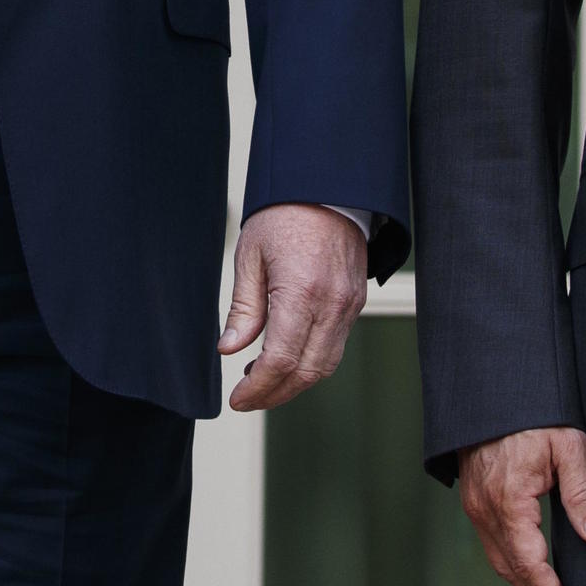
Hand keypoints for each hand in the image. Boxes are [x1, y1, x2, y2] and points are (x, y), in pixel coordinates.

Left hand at [218, 204, 368, 409]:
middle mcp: (332, 304)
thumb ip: (243, 308)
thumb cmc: (284, 215)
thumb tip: (229, 349)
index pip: (280, 360)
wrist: (327, 187)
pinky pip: (336, 346)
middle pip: (305, 372)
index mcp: (301, 291)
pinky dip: (311, 362)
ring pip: (325, 365)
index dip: (257, 388)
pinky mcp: (356, 302)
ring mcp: (349, 305)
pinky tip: (285, 356)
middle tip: (247, 398)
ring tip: (262, 379)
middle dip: (274, 394)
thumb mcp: (251, 257)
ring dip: (294, 382)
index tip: (237, 398)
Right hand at [458, 427, 585, 585]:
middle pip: (510, 569)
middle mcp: (485, 509)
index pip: (530, 564)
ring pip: (497, 557)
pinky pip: (491, 541)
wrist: (493, 387)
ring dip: (524, 580)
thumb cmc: (532, 412)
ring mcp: (475, 504)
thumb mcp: (567, 446)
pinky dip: (512, 560)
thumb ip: (582, 492)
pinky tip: (531, 562)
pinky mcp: (474, 497)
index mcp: (508, 501)